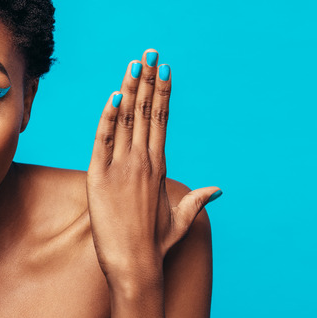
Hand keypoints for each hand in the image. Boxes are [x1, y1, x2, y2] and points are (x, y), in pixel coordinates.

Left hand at [86, 49, 220, 287]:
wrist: (134, 264)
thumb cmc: (155, 244)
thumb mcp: (180, 218)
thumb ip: (196, 199)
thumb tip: (217, 190)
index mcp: (159, 167)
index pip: (161, 121)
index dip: (162, 94)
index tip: (165, 71)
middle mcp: (143, 162)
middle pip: (146, 112)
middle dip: (148, 81)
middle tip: (151, 53)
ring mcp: (121, 167)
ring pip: (126, 120)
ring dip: (129, 89)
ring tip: (134, 63)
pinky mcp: (99, 176)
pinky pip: (103, 140)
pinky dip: (108, 117)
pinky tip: (113, 96)